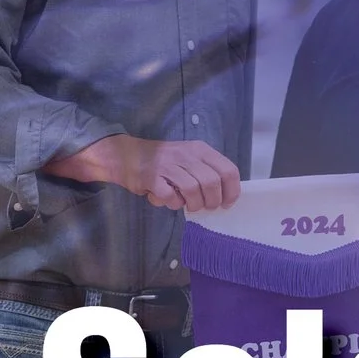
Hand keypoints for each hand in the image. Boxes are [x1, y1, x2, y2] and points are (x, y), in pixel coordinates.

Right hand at [53, 136, 241, 211]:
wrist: (126, 155)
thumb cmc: (163, 161)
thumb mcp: (189, 158)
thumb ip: (206, 172)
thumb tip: (224, 195)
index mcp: (201, 150)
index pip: (228, 170)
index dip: (231, 190)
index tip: (227, 203)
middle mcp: (187, 155)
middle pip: (212, 182)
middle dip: (212, 201)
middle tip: (206, 207)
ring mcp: (169, 165)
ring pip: (193, 189)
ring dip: (194, 204)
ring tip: (190, 206)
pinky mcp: (151, 177)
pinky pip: (170, 196)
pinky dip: (173, 204)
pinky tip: (170, 201)